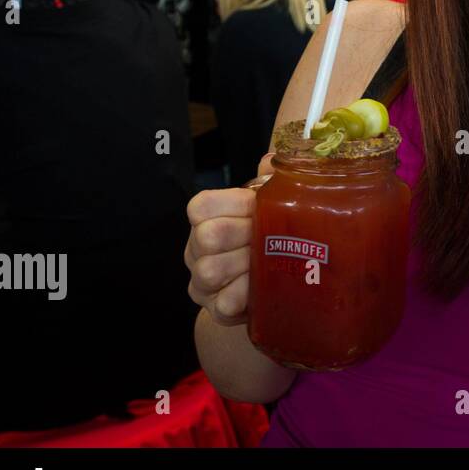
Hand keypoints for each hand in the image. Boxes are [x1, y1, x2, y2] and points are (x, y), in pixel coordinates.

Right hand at [183, 154, 270, 325]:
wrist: (265, 284)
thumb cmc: (266, 235)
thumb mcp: (268, 205)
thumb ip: (269, 180)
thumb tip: (272, 160)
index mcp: (206, 218)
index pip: (202, 205)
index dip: (235, 204)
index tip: (259, 207)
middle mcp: (196, 248)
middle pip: (207, 237)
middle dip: (245, 235)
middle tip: (271, 237)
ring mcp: (202, 281)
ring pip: (210, 271)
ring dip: (246, 266)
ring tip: (269, 263)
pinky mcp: (214, 309)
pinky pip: (223, 304)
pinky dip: (245, 295)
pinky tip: (262, 289)